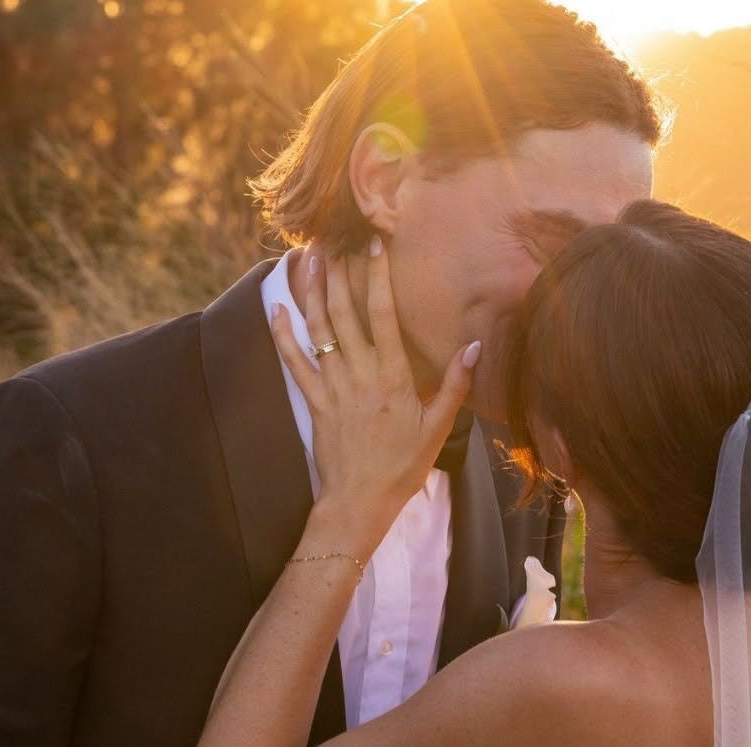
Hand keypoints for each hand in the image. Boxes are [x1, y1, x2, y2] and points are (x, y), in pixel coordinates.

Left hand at [271, 240, 480, 555]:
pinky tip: (276, 308)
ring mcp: (333, 388)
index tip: (373, 247)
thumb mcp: (438, 430)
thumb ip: (455, 385)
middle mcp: (360, 376)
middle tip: (334, 239)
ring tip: (308, 257)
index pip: (384, 316)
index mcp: (393, 378)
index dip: (377, 278)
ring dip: (311, 291)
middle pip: (345, 313)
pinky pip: (295, 363)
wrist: (360, 503)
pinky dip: (283, 335)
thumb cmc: (403, 468)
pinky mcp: (314, 403)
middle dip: (338, 272)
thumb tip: (474, 345)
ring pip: (318, 330)